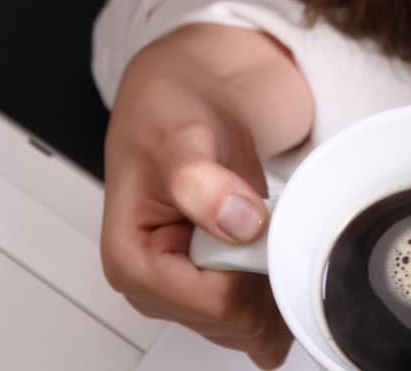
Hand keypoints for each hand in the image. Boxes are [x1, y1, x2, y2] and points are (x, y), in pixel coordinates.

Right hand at [100, 26, 310, 368]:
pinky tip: (275, 240)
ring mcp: (188, 290)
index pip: (213, 304)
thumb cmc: (172, 109)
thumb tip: (236, 220)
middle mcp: (156, 286)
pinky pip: (261, 312)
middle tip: (267, 211)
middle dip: (265, 276)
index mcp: (131, 261)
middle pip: (235, 321)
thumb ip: (201, 181)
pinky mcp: (217, 284)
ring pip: (252, 324)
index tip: (261, 219)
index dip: (251, 268)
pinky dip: (279, 281)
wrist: (193, 87)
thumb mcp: (182, 134)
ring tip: (268, 217)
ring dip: (275, 277)